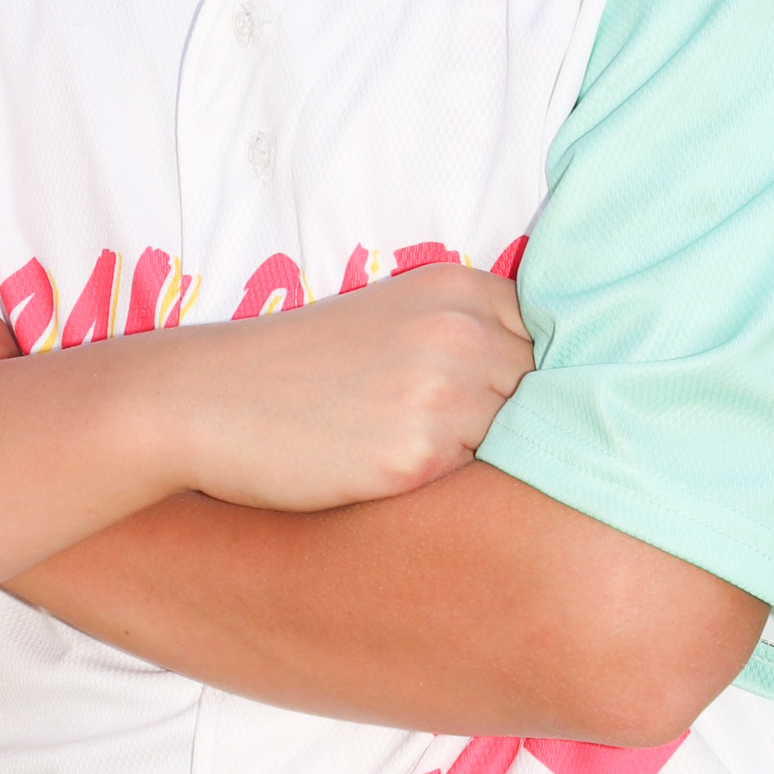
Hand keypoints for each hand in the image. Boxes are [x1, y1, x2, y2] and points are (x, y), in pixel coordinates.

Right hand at [160, 264, 533, 513]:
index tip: (492, 397)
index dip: (528, 376)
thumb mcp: (396, 319)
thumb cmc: (303, 367)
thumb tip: (563, 389)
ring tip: (402, 445)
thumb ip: (471, 335)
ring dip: (478, 455)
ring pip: (516, 443)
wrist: (210, 400)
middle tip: (433, 429)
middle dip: (509, 418)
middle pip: (546, 394)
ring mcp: (445, 393)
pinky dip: (442, 485)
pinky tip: (387, 469)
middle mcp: (463, 332)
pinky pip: (471, 483)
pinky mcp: (420, 456)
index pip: (554, 339)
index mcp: (460, 287)